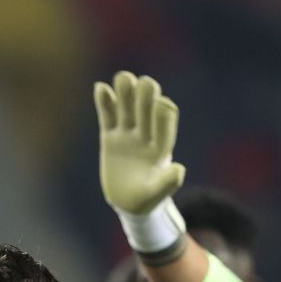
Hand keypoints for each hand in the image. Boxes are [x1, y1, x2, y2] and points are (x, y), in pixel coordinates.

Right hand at [94, 71, 186, 215]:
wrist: (128, 203)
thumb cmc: (146, 201)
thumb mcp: (156, 196)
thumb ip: (167, 183)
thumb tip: (180, 168)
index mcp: (161, 146)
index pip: (166, 121)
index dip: (163, 110)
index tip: (159, 104)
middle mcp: (146, 135)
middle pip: (147, 107)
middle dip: (146, 95)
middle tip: (144, 83)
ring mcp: (127, 135)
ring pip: (127, 107)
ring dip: (126, 91)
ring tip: (124, 78)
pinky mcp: (110, 137)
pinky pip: (107, 116)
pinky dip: (104, 102)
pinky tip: (100, 88)